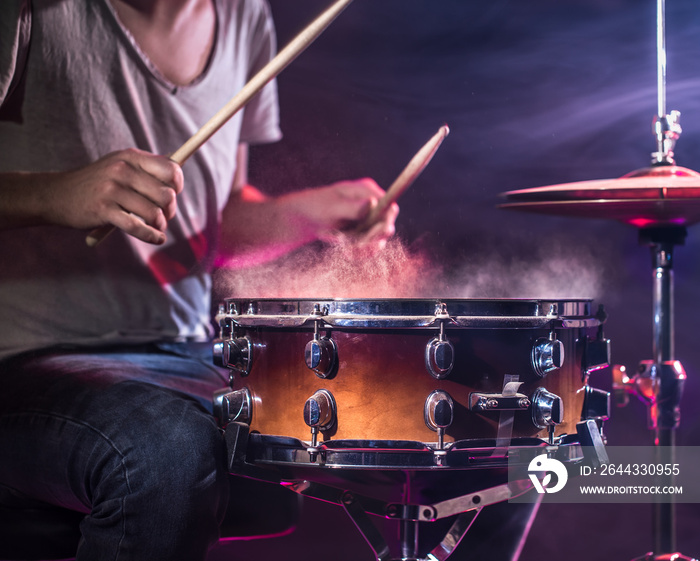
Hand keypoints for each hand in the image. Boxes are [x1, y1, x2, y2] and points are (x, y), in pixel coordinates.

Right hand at [49, 148, 182, 243]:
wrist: (58, 195)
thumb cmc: (97, 183)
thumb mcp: (119, 165)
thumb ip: (146, 169)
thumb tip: (178, 177)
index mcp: (130, 157)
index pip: (171, 169)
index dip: (177, 185)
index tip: (173, 193)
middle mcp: (122, 170)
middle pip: (166, 194)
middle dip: (170, 209)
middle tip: (164, 216)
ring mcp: (112, 190)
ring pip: (154, 213)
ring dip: (160, 224)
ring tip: (156, 227)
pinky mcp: (103, 210)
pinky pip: (136, 227)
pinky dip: (151, 236)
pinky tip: (157, 238)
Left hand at [278, 178, 398, 250]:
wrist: (306, 218)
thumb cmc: (317, 206)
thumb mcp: (333, 206)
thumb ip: (353, 207)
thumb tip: (372, 203)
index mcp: (367, 191)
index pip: (389, 206)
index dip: (385, 222)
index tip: (374, 234)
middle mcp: (373, 204)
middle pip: (386, 226)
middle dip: (371, 239)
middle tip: (355, 246)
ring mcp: (369, 219)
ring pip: (378, 240)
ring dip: (364, 249)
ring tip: (346, 250)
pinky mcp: (364, 232)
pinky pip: (370, 247)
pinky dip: (359, 252)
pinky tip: (346, 252)